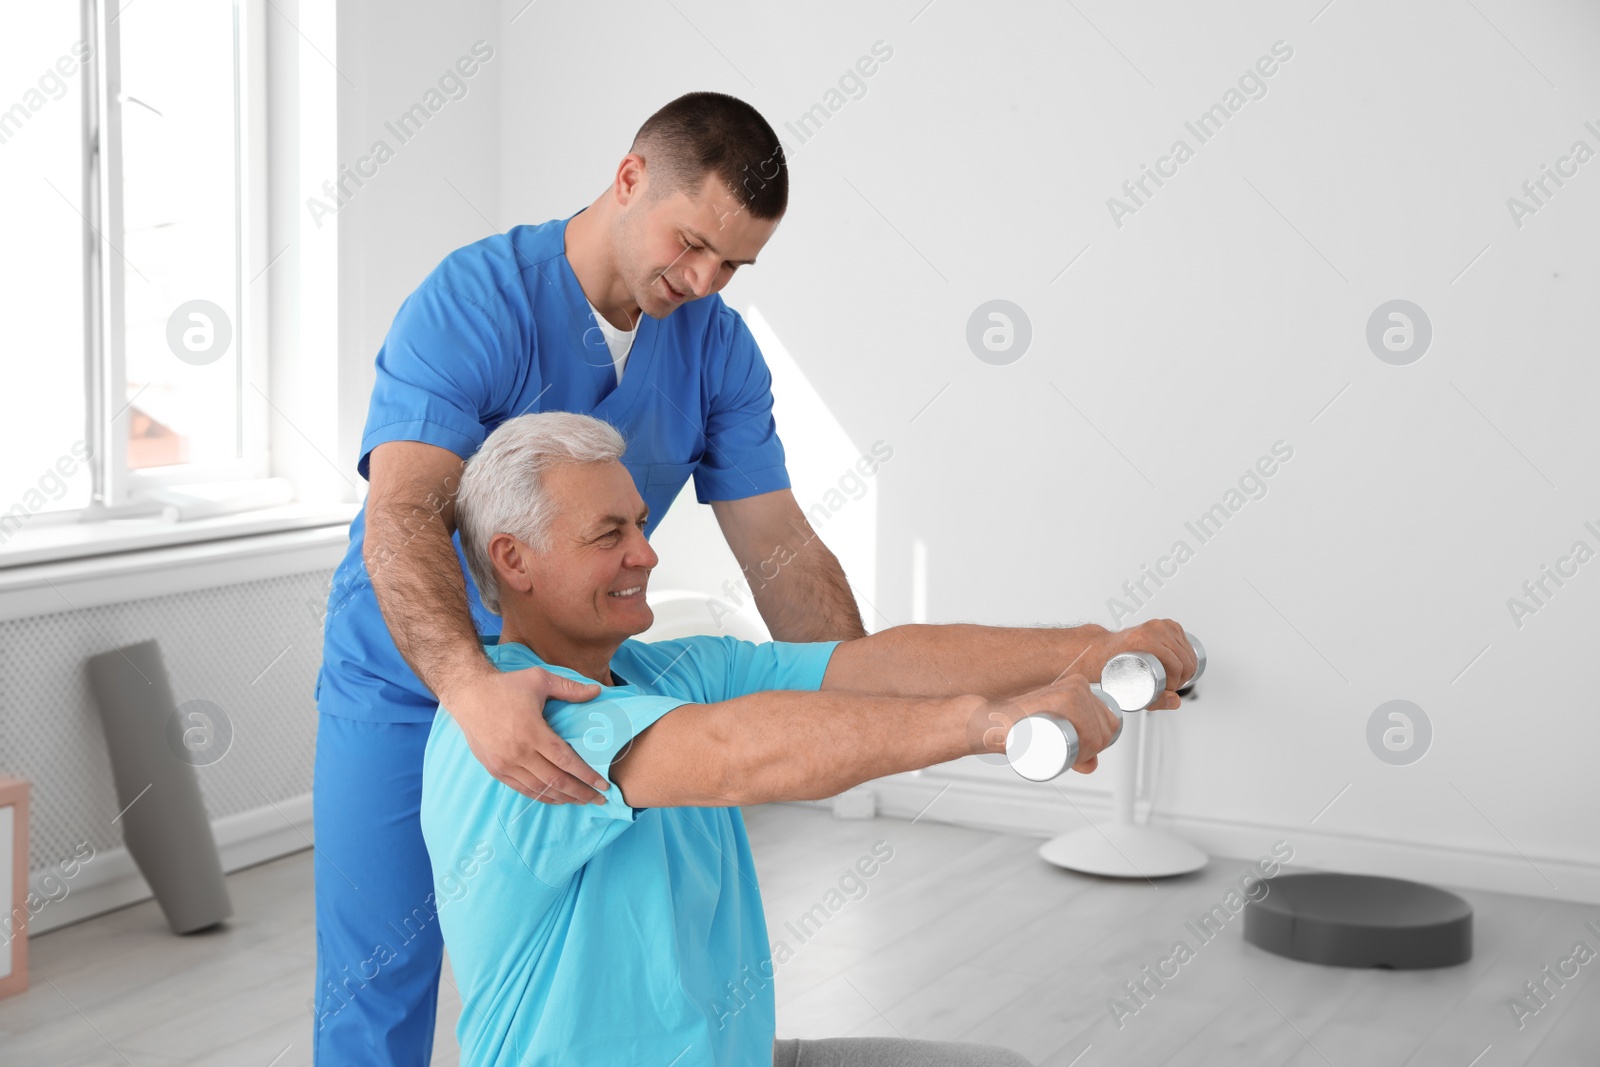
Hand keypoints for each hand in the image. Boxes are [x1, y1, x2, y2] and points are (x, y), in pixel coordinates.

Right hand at [445, 665, 608, 803]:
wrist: (468, 694)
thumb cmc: (506, 686)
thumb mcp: (539, 679)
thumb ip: (569, 688)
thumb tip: (597, 691)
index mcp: (532, 732)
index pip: (565, 761)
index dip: (586, 776)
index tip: (603, 784)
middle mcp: (518, 753)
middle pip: (556, 781)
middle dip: (581, 793)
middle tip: (600, 799)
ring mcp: (505, 764)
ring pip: (540, 789)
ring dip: (563, 798)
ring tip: (582, 801)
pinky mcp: (495, 769)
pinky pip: (522, 789)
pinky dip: (541, 796)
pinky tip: (555, 798)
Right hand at [972, 675, 1122, 773]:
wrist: (993, 722)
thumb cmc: (1020, 728)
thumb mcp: (1052, 735)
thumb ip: (1075, 748)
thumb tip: (1092, 766)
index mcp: (1082, 687)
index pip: (1109, 722)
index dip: (1098, 743)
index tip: (1079, 753)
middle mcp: (1080, 685)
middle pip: (1105, 728)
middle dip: (1093, 750)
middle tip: (1071, 757)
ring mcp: (1073, 690)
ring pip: (1098, 732)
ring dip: (1089, 751)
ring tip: (1070, 756)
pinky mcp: (1063, 698)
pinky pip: (1089, 728)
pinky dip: (1087, 745)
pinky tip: (1076, 752)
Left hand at [1088, 619, 1197, 710]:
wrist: (1102, 648)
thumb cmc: (1111, 665)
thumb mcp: (1127, 687)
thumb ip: (1154, 700)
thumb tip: (1175, 701)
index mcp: (1143, 639)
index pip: (1175, 665)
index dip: (1176, 683)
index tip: (1168, 691)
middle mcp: (1153, 629)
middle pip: (1184, 659)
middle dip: (1182, 678)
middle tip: (1171, 687)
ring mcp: (1161, 625)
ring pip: (1188, 652)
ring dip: (1186, 669)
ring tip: (1174, 679)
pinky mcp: (1167, 624)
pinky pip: (1187, 644)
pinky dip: (1188, 657)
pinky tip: (1179, 667)